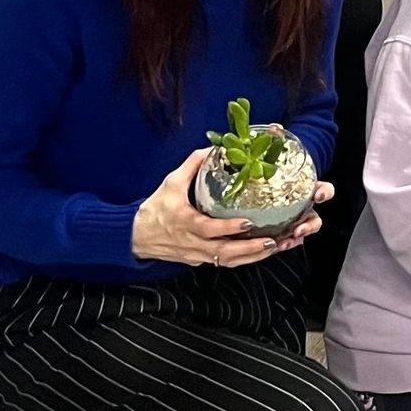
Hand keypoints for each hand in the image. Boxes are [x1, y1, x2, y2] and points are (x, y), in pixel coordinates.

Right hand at [132, 147, 310, 266]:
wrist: (136, 235)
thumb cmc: (154, 210)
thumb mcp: (170, 183)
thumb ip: (192, 165)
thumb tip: (212, 148)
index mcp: (184, 223)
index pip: (208, 229)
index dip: (228, 228)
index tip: (247, 222)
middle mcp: (192, 242)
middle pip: (223, 252)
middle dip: (249, 249)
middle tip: (271, 242)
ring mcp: (196, 254)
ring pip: (226, 261)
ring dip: (252, 257)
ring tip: (274, 248)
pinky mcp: (199, 260)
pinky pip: (223, 263)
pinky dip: (244, 260)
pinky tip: (261, 253)